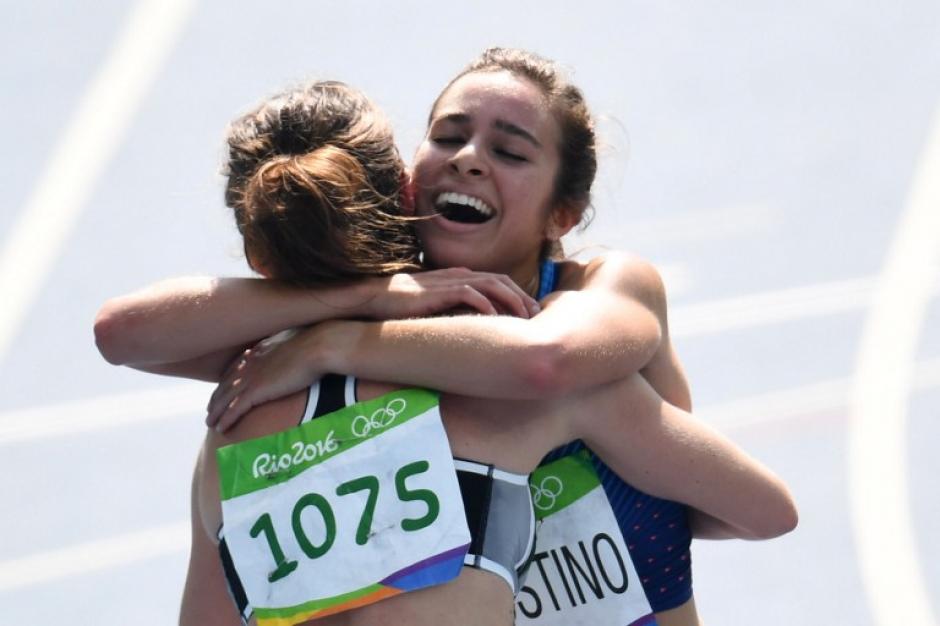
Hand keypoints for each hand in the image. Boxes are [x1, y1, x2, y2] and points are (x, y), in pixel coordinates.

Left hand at [206, 328, 322, 430]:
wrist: (319, 346)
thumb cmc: (317, 343)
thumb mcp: (299, 342)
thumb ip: (291, 348)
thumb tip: (299, 351)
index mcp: (260, 350)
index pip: (236, 367)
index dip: (227, 380)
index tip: (222, 389)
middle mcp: (251, 362)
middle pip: (226, 383)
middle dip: (216, 398)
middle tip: (210, 410)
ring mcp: (251, 376)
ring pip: (225, 398)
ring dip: (215, 412)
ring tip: (210, 423)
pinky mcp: (256, 390)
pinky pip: (234, 408)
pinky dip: (226, 418)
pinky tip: (220, 428)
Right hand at [365, 268, 539, 319]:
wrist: (375, 299)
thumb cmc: (405, 307)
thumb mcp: (439, 307)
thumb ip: (459, 310)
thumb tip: (480, 328)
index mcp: (461, 277)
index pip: (499, 282)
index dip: (519, 296)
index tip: (532, 314)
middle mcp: (460, 275)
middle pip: (502, 281)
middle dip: (522, 297)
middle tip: (538, 316)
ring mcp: (450, 281)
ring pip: (492, 284)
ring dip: (511, 300)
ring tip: (525, 317)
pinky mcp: (439, 290)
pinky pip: (470, 293)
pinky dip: (486, 304)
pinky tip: (497, 318)